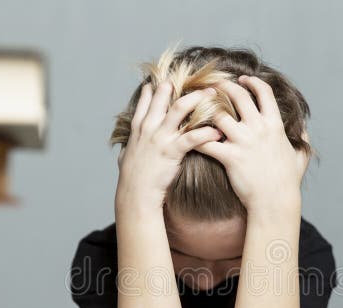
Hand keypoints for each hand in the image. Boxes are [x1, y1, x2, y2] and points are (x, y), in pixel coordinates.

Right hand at [116, 81, 221, 208]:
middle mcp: (149, 128)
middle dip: (182, 85)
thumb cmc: (132, 180)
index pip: (146, 100)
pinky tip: (217, 131)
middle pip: (164, 96)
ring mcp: (160, 138)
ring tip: (213, 95)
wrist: (135, 195)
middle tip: (199, 81)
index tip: (166, 78)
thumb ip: (128, 148)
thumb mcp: (126, 158)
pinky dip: (206, 132)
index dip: (156, 88)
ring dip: (198, 99)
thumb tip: (125, 148)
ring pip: (180, 108)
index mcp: (138, 128)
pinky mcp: (171, 151)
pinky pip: (192, 136)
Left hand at [194, 75, 309, 213]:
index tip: (243, 79)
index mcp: (274, 125)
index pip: (264, 92)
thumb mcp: (301, 156)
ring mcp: (243, 142)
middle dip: (224, 86)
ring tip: (197, 107)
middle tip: (213, 85)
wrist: (275, 202)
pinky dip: (195, 136)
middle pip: (238, 95)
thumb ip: (302, 139)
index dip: (252, 82)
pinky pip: (206, 141)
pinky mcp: (230, 157)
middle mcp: (259, 129)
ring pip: (219, 113)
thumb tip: (304, 129)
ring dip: (206, 108)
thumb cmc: (288, 182)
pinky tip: (188, 134)